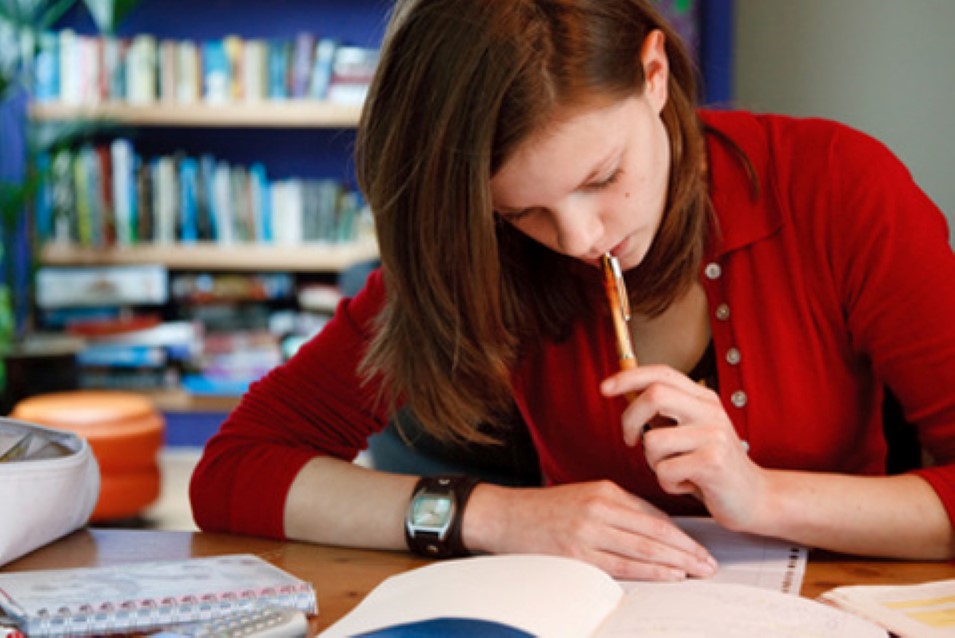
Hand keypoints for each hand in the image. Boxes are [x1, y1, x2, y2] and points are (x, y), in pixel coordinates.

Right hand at [464, 480, 717, 580]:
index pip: (653, 514)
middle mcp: (599, 509)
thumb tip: (655, 526)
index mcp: (604, 491)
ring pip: (643, 548)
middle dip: (687, 550)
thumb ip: (619, 508)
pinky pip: (621, 565)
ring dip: (676, 562)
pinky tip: (669, 574)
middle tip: (711, 563)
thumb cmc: (544, 509)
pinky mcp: (576, 554)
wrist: (503, 516)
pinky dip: (649, 570)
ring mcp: (587, 532)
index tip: (702, 547)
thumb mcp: (584, 496)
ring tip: (699, 572)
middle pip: (654, 531)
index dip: (681, 534)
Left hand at [600, 365, 768, 531]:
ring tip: (674, 471)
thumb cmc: (712, 467)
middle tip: (630, 441)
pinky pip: (665, 471)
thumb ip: (665, 412)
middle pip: (654, 395)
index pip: (661, 373)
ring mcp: (714, 435)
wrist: (755, 499)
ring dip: (652, 463)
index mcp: (703, 398)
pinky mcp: (713, 463)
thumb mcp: (691, 431)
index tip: (604, 388)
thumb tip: (626, 392)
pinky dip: (668, 484)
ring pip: (653, 441)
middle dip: (629, 420)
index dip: (628, 377)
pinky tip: (687, 485)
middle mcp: (710, 410)